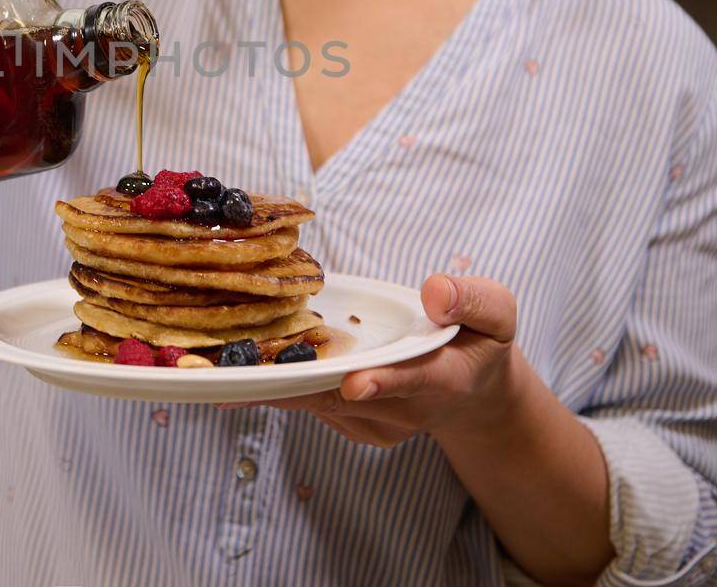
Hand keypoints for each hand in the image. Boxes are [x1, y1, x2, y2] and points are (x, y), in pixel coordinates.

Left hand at [214, 274, 526, 447]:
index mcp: (444, 377)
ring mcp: (376, 423)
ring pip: (317, 402)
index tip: (353, 383)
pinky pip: (309, 404)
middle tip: (242, 369)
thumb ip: (473, 300)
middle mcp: (406, 410)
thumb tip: (436, 291)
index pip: (414, 380)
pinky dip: (276, 384)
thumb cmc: (478, 339)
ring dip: (272, 383)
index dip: (382, 382)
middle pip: (344, 396)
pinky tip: (242, 363)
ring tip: (220, 365)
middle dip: (295, 382)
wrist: (471, 390)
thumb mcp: (495, 313)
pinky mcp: (351, 425)